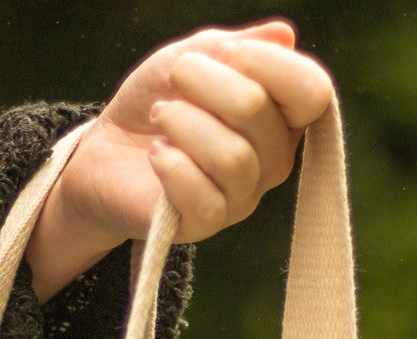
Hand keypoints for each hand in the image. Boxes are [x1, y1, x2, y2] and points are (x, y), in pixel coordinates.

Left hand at [26, 21, 333, 298]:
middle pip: (259, 113)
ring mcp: (241, 198)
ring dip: (184, 123)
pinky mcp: (204, 225)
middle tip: (175, 76)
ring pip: (233, 158)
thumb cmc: (156, 104)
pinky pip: (204, 197)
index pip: (312, 92)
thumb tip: (283, 35)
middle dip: (207, 82)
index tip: (221, 51)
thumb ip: (235, 46)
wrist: (104, 154)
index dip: (268, 63)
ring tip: (160, 115)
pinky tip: (156, 154)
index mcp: (282, 117)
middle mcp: (272, 161)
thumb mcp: (192, 59)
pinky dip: (172, 166)